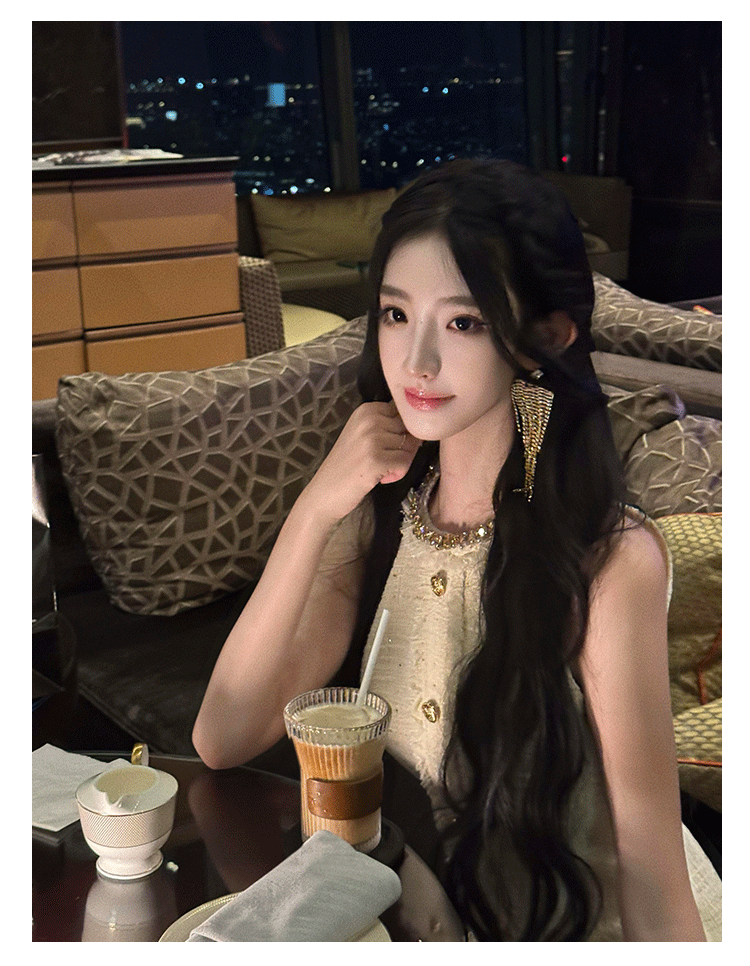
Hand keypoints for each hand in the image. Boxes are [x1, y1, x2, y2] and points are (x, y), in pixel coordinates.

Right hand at [301, 401, 419, 525]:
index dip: (403, 433)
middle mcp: (370, 419)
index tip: (386, 446)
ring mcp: (372, 439)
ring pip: (411, 447)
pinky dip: (398, 473)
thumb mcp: (363, 434)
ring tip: (380, 469)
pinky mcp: (376, 459)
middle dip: (404, 448)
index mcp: (367, 409)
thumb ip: (387, 424)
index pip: (404, 413)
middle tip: (383, 461)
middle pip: (410, 430)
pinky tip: (381, 478)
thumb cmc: (347, 465)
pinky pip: (405, 463)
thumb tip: (421, 424)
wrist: (324, 492)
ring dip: (401, 462)